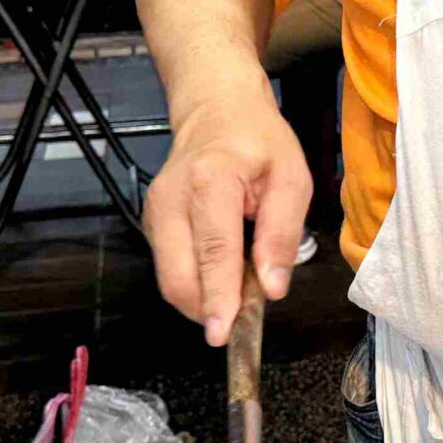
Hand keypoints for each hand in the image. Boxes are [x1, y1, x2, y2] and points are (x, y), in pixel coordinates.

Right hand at [144, 79, 311, 346]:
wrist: (216, 110)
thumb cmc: (259, 142)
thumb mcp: (291, 179)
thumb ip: (282, 233)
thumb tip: (272, 288)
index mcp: (210, 181)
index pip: (213, 251)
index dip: (218, 297)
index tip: (223, 333)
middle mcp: (171, 199)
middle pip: (178, 276)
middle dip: (208, 308)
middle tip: (245, 315)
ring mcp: (154, 213)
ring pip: (170, 280)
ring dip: (203, 298)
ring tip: (240, 286)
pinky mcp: (151, 224)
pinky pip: (171, 269)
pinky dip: (196, 283)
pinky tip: (223, 272)